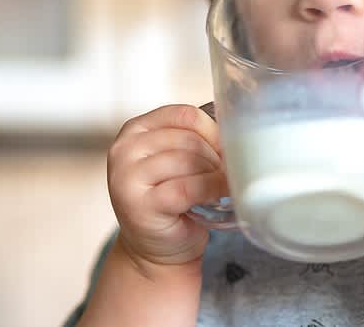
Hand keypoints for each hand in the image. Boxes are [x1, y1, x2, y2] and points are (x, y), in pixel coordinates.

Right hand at [107, 104, 228, 275]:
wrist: (155, 248)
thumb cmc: (172, 198)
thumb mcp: (177, 158)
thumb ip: (195, 139)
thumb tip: (238, 131)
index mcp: (135, 129)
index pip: (185, 115)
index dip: (214, 130)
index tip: (228, 147)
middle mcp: (125, 149)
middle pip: (189, 139)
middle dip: (216, 156)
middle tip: (226, 173)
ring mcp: (127, 177)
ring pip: (189, 161)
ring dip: (214, 174)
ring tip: (218, 186)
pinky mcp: (139, 205)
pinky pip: (187, 188)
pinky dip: (211, 190)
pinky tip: (221, 196)